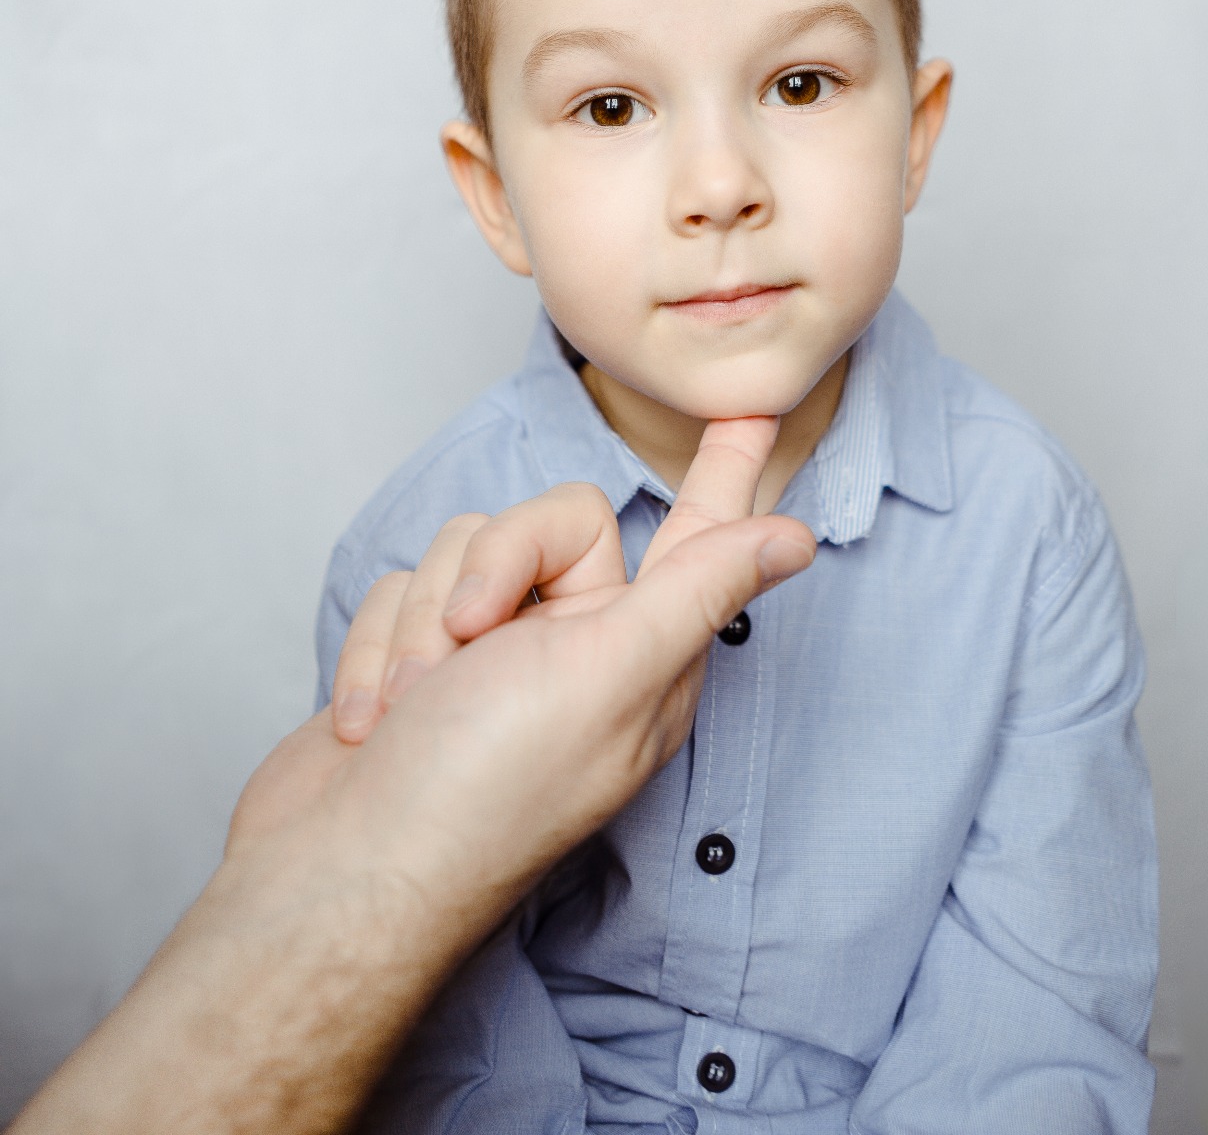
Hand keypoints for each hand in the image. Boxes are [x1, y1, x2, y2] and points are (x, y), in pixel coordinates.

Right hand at [17, 460, 813, 1134]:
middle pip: (547, 521)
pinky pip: (401, 588)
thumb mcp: (607, 678)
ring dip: (423, 625)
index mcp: (643, 656)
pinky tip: (374, 720)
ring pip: (463, 548)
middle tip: (470, 649)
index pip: (698, 539)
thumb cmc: (478, 790)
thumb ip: (695, 591)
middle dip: (489, 574)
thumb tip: (795, 539)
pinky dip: (377, 650)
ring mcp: (494, 658)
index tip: (756, 409)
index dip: (726, 472)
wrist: (336, 874)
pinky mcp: (419, 661)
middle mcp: (577, 650)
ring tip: (417, 706)